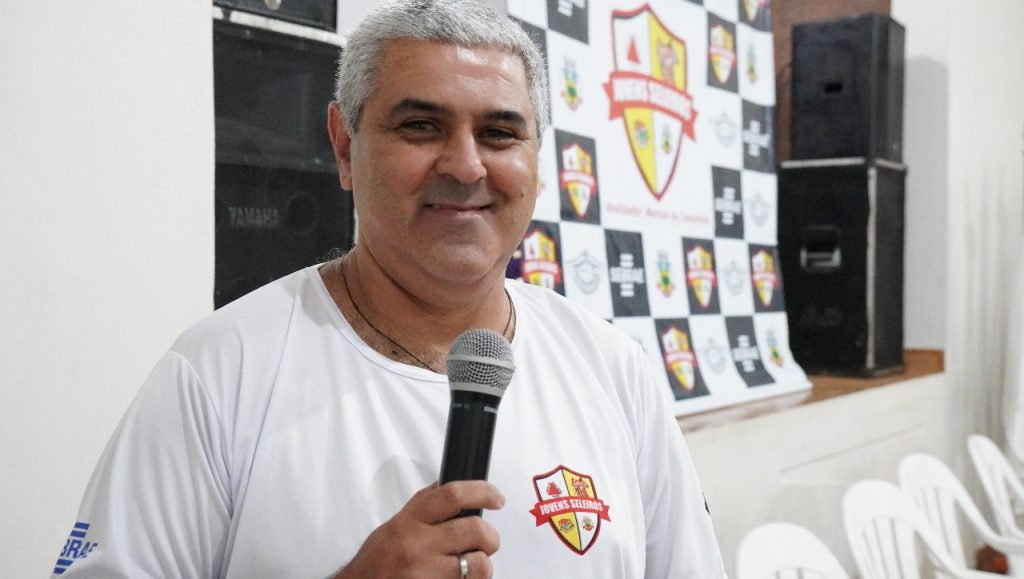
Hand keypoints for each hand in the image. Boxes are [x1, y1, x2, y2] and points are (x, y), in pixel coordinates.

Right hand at [334, 481, 504, 578]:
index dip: (482, 492)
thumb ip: (423, 506)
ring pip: (479, 565)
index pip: (453, 495)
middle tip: (486, 542)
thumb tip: (450, 488)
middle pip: (475, 530)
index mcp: (410, 521)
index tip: (496, 498)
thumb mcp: (395, 524)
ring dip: (482, 565)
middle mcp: (418, 545)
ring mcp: (426, 573)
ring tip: (471, 565)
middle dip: (490, 537)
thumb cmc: (377, 560)